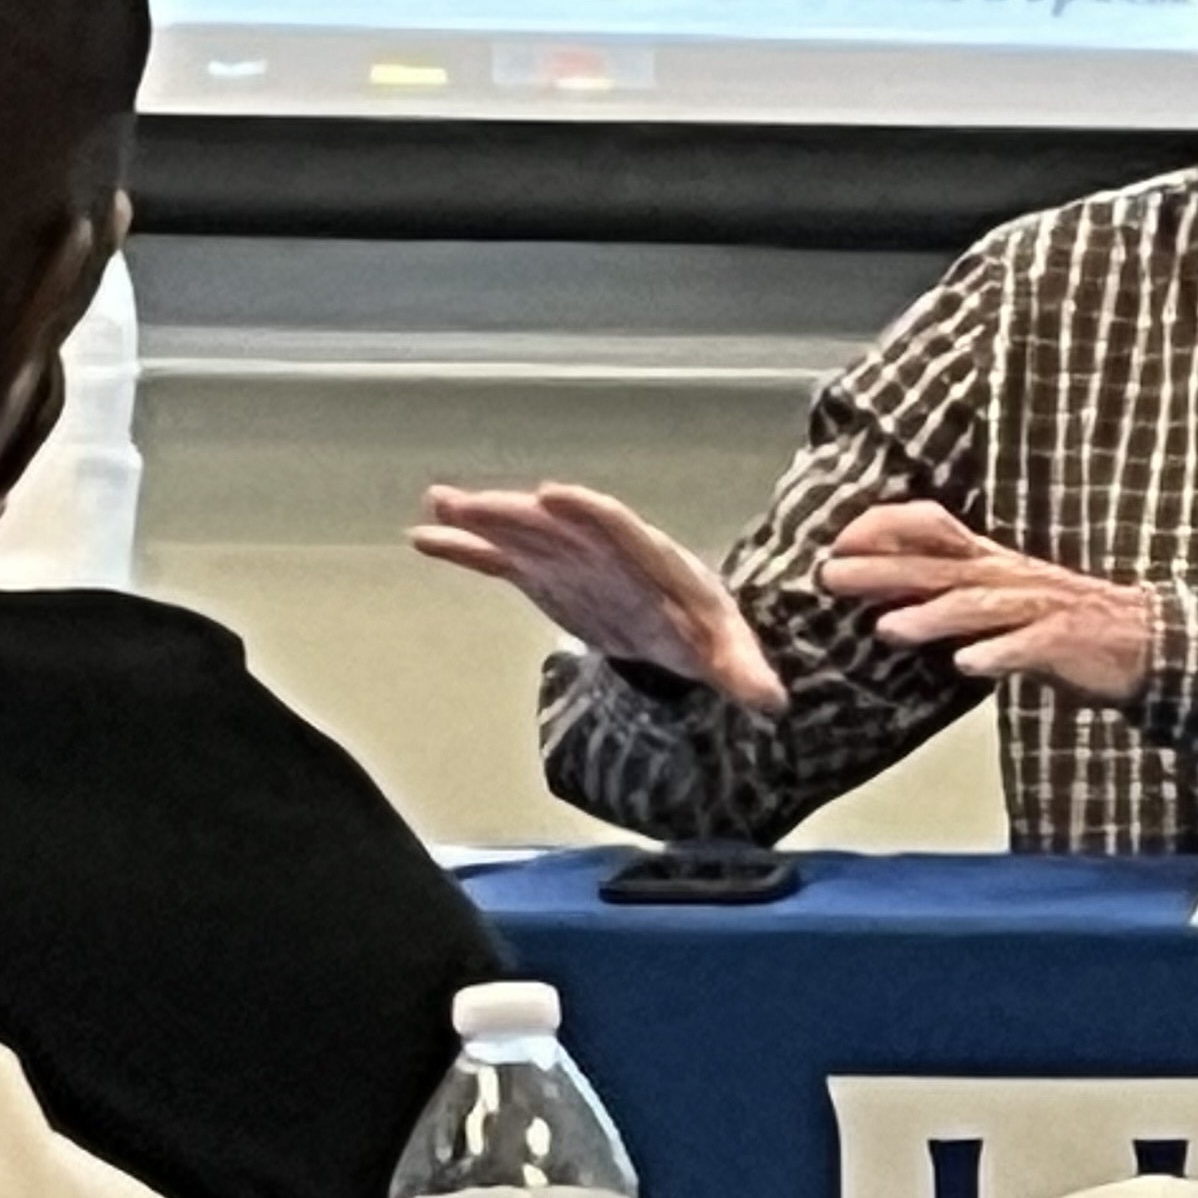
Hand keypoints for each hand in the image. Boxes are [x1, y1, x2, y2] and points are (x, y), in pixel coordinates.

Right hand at [410, 483, 786, 714]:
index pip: (622, 531)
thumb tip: (773, 702)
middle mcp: (608, 553)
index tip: (555, 496)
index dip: (590, 514)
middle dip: (518, 514)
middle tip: (470, 500)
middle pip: (561, 528)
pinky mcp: (548, 577)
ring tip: (437, 504)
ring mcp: (573, 561)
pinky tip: (424, 537)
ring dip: (483, 521)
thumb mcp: (730, 655)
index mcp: (654, 563)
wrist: (681, 631)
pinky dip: (468, 550)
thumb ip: (746, 674)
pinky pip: (504, 561)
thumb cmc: (707, 634)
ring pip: (525, 536)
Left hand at [816, 502, 1153, 704]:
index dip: (884, 528)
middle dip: (882, 571)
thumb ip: (955, 600)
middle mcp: (1009, 577)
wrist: (1145, 642)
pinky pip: (1026, 650)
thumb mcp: (1006, 601)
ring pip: (976, 608)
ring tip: (888, 630)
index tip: (838, 541)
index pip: (931, 528)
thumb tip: (894, 604)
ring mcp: (1037, 609)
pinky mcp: (1063, 644)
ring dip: (931, 617)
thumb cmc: (1067, 626)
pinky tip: (966, 666)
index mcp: (992, 563)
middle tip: (830, 577)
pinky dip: (997, 656)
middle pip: (938, 568)